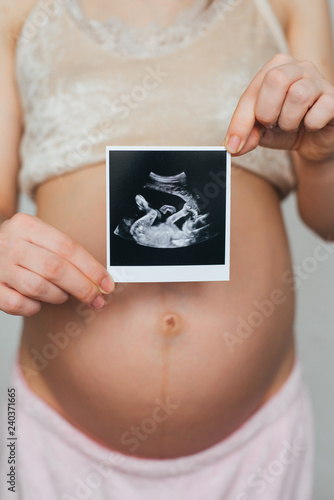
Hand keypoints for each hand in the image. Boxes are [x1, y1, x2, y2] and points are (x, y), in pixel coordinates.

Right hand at [0, 214, 114, 316]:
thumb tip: (99, 279)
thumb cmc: (20, 247)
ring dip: (58, 296)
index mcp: (26, 225)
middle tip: (96, 299)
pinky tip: (37, 302)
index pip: (68, 247)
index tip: (107, 284)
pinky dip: (33, 307)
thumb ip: (65, 254)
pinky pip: (18, 304)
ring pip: (38, 287)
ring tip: (62, 295)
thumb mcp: (38, 238)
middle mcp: (9, 243)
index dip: (92, 268)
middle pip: (55, 268)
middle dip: (82, 287)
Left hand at [224, 54, 333, 162]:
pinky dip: (311, 124)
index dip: (240, 121)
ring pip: (298, 94)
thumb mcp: (261, 130)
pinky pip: (320, 110)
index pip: (251, 92)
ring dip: (289, 121)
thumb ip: (247, 133)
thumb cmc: (286, 128)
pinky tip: (311, 125)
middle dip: (267, 112)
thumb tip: (233, 146)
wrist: (314, 141)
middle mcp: (299, 67)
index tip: (233, 145)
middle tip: (272, 124)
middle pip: (275, 79)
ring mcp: (319, 80)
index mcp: (276, 68)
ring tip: (292, 124)